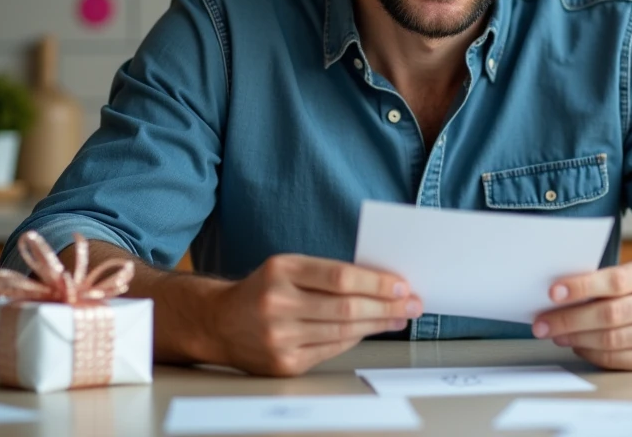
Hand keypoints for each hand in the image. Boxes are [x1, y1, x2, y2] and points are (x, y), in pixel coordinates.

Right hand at [209, 254, 421, 376]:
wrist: (220, 322)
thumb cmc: (264, 289)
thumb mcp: (289, 267)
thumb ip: (327, 273)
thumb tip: (381, 283)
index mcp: (281, 271)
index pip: (340, 276)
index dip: (376, 282)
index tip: (401, 285)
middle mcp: (277, 304)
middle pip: (346, 307)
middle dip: (386, 306)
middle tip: (411, 304)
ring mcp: (279, 337)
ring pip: (343, 331)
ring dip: (378, 324)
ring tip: (398, 317)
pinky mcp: (284, 364)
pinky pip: (332, 350)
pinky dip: (355, 338)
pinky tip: (370, 330)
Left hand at [532, 257, 631, 370]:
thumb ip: (609, 278)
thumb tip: (560, 292)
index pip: (616, 281)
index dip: (582, 286)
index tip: (553, 292)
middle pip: (610, 315)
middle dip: (569, 319)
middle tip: (541, 322)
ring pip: (611, 340)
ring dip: (576, 338)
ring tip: (554, 333)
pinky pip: (617, 359)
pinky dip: (591, 353)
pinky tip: (577, 345)